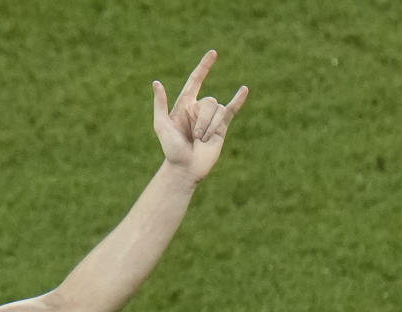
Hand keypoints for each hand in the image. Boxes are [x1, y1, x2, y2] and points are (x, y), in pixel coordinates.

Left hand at [153, 50, 247, 181]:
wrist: (185, 167)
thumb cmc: (170, 148)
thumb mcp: (161, 125)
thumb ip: (160, 104)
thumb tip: (156, 83)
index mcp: (184, 105)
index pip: (195, 80)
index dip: (204, 67)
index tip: (213, 53)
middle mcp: (198, 108)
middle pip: (208, 102)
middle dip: (202, 121)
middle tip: (193, 137)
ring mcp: (211, 117)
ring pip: (218, 110)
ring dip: (210, 127)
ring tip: (202, 141)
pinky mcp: (222, 126)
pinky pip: (231, 109)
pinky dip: (238, 100)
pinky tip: (244, 89)